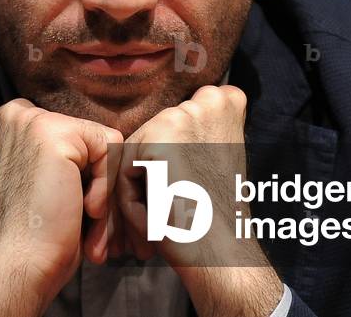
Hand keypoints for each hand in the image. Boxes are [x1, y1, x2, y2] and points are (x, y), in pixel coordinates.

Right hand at [0, 99, 122, 316]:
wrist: (21, 265)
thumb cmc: (39, 233)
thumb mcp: (48, 178)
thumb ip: (67, 151)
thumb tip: (111, 140)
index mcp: (15, 121)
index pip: (78, 134)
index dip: (87, 173)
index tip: (76, 205)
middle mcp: (20, 113)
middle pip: (93, 139)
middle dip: (100, 185)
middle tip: (89, 221)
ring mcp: (35, 120)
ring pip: (105, 146)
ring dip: (105, 192)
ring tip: (89, 223)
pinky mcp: (56, 133)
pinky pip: (110, 151)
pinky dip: (106, 187)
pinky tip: (85, 211)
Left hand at [115, 84, 283, 316]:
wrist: (222, 252)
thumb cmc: (215, 217)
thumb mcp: (213, 158)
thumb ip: (192, 134)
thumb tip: (151, 132)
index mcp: (226, 101)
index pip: (177, 118)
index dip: (172, 160)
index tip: (184, 193)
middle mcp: (208, 98)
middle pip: (151, 137)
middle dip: (148, 179)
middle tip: (161, 217)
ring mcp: (182, 114)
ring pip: (135, 154)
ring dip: (138, 193)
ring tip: (157, 225)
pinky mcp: (159, 136)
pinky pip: (124, 170)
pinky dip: (131, 202)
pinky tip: (155, 222)